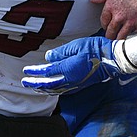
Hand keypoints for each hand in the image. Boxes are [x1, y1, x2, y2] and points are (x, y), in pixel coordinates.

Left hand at [22, 36, 136, 93]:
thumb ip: (61, 52)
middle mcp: (70, 80)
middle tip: (25, 82)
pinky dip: (53, 91)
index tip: (26, 71)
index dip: (35, 72)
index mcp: (68, 69)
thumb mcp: (76, 46)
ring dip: (43, 89)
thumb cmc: (96, 50)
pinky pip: (62, 91)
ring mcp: (75, 84)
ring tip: (34, 87)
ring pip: (54, 90)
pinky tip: (50, 89)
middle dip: (35, 84)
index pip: (46, 72)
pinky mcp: (80, 85)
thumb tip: (48, 57)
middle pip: (48, 85)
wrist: (112, 60)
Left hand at [92, 0, 136, 39]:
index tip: (107, 26)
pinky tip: (133, 30)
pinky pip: (134, 35)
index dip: (105, 25)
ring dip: (120, 38)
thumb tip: (93, 0)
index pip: (103, 22)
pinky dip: (133, 34)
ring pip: (121, 37)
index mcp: (111, 7)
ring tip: (120, 37)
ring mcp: (130, 23)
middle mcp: (119, 17)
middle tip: (112, 35)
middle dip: (110, 35)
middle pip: (110, 33)